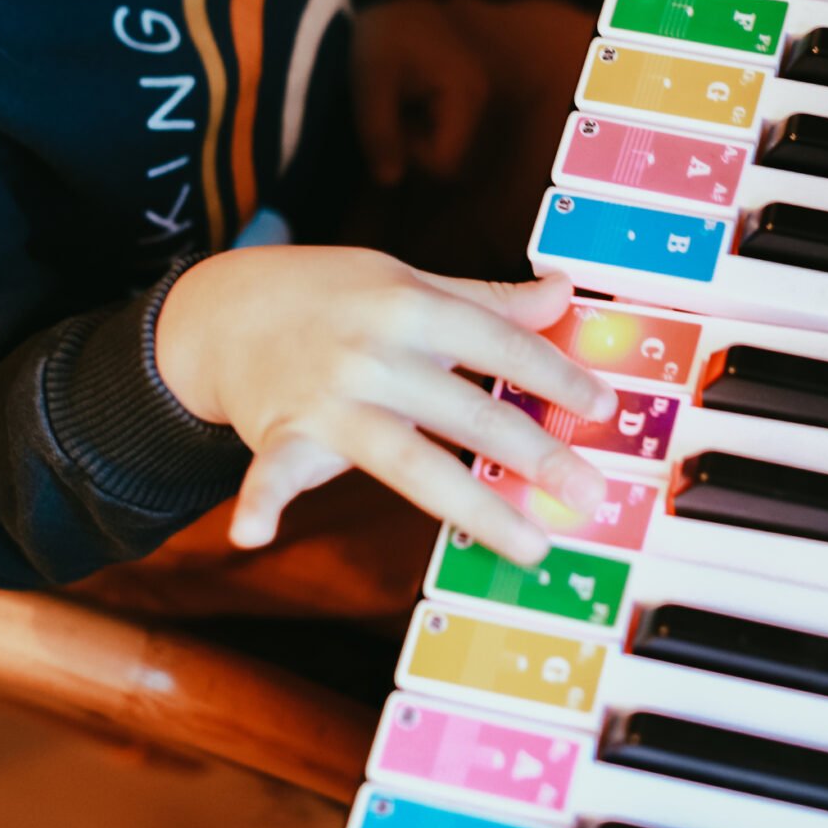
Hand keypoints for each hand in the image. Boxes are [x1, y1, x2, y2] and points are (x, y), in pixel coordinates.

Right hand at [153, 247, 612, 565]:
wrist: (224, 308)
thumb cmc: (330, 297)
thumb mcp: (408, 281)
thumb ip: (486, 300)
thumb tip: (564, 293)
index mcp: (411, 305)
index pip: (499, 343)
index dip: (556, 376)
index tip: (602, 409)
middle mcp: (374, 353)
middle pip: (469, 411)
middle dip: (536, 454)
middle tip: (589, 494)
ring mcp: (328, 400)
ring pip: (409, 460)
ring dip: (472, 507)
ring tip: (530, 546)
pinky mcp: (281, 436)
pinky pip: (270, 475)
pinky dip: (258, 502)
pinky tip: (254, 534)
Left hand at [351, 0, 489, 185]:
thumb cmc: (384, 34)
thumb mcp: (372, 82)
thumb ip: (379, 131)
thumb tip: (388, 182)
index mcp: (464, 97)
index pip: (445, 161)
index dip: (412, 155)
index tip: (388, 123)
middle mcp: (480, 101)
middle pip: (449, 158)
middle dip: (414, 146)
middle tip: (389, 111)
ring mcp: (476, 99)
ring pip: (447, 145)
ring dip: (416, 136)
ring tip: (396, 103)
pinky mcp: (466, 95)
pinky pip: (446, 129)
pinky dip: (422, 124)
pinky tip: (406, 100)